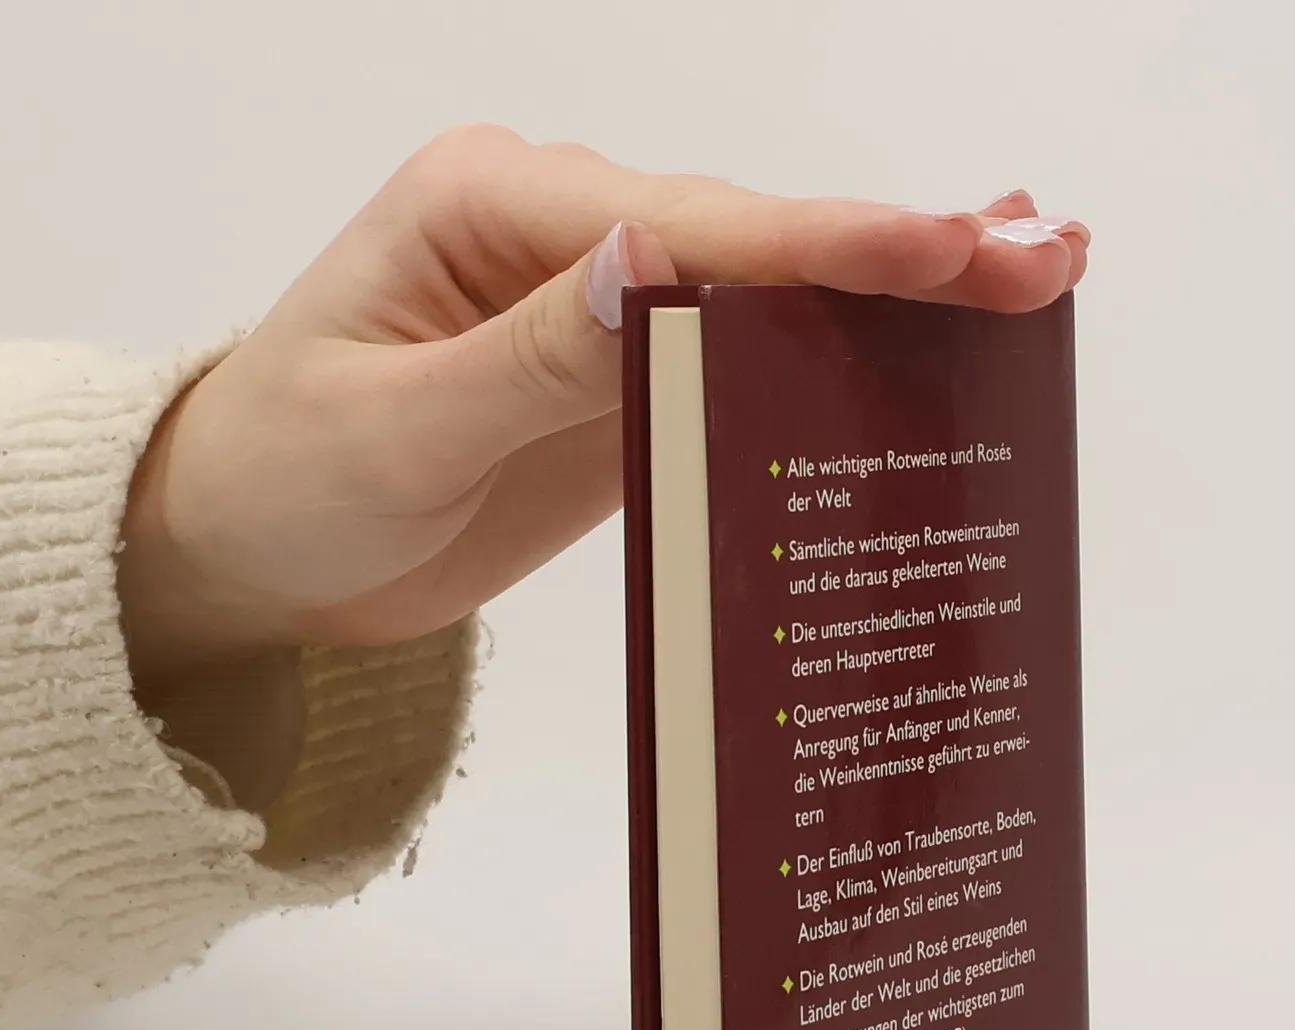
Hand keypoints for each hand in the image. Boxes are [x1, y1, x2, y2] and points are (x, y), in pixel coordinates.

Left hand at [117, 127, 1089, 681]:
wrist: (248, 555)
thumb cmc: (286, 480)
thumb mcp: (394, 428)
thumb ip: (529, 356)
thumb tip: (654, 261)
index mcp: (496, 209)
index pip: (688, 227)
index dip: (823, 245)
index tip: (947, 248)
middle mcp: (562, 240)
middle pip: (754, 245)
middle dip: (901, 254)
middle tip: (1046, 255)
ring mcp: (601, 314)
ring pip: (768, 299)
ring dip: (895, 296)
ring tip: (1033, 279)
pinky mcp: (620, 392)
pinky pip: (742, 370)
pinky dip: (838, 360)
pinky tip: (929, 349)